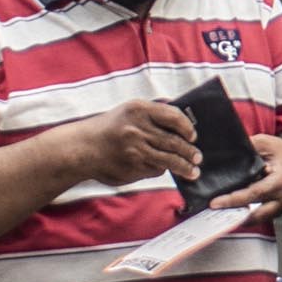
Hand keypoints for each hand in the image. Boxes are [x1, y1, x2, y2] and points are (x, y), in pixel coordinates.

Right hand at [67, 99, 198, 190]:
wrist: (84, 148)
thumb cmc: (110, 128)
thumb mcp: (128, 112)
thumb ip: (153, 114)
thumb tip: (182, 120)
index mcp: (138, 109)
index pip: (172, 116)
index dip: (187, 127)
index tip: (193, 136)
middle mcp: (138, 128)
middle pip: (174, 141)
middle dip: (190, 151)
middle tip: (198, 157)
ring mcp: (135, 149)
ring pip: (169, 160)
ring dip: (184, 167)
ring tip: (193, 171)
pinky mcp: (133, 167)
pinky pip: (155, 169)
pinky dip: (162, 169)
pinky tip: (165, 170)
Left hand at [211, 131, 281, 224]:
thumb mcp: (267, 143)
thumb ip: (250, 146)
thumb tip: (228, 149)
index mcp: (280, 181)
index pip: (254, 193)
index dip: (234, 199)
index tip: (216, 202)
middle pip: (257, 213)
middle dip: (235, 215)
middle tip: (215, 213)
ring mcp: (280, 207)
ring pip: (259, 219)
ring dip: (240, 219)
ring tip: (219, 217)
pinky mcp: (276, 211)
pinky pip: (261, 218)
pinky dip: (247, 218)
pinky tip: (232, 214)